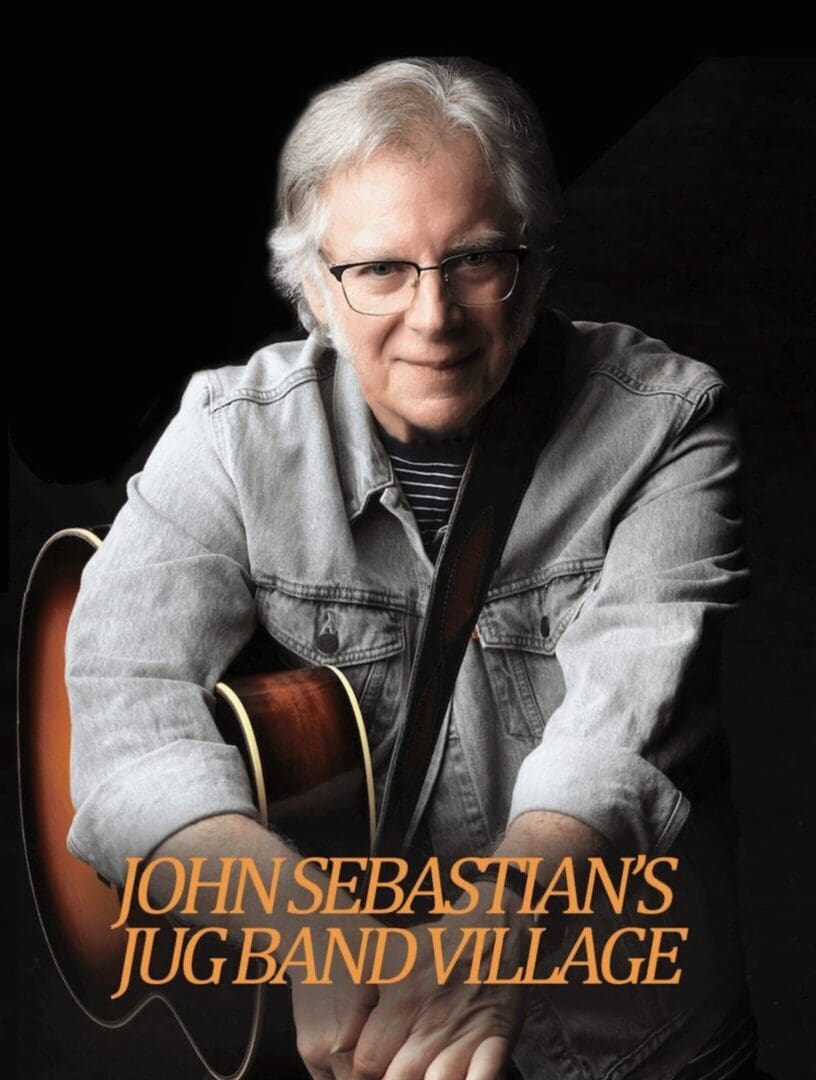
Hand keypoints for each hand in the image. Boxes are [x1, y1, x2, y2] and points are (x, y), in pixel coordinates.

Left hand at [338, 888, 531, 1079]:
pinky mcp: (496, 1038)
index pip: (367, 1063)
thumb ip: (356, 1001)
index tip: (365, 1072)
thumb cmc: (430, 948)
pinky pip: (485, 1077)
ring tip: (421, 1078)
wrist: (488, 929)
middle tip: (393, 1074)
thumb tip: (338, 1045)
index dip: (362, 1074)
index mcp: (401, 1003)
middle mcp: (431, 1023)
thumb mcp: (383, 958)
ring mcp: (465, 1033)